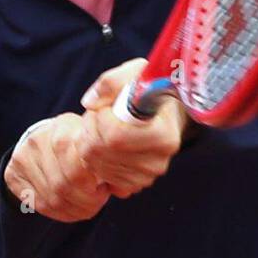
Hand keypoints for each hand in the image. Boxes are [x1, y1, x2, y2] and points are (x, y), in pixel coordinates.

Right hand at [3, 113, 114, 221]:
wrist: (41, 136)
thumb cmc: (76, 140)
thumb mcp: (93, 140)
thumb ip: (106, 160)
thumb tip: (122, 189)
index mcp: (62, 131)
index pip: (78, 172)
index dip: (94, 188)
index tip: (104, 188)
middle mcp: (38, 144)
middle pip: (64, 188)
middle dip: (87, 201)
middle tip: (98, 199)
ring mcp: (23, 160)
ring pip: (53, 200)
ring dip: (76, 209)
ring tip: (88, 204)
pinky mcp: (13, 175)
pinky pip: (40, 205)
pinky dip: (62, 213)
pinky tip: (73, 208)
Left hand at [78, 58, 190, 196]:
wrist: (167, 111)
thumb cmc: (153, 90)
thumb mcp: (137, 73)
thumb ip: (112, 81)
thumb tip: (90, 103)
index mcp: (164, 135)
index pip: (115, 136)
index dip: (100, 118)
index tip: (105, 106)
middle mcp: (158, 161)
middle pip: (101, 151)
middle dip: (90, 129)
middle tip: (97, 115)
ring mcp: (148, 175)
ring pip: (96, 164)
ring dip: (89, 143)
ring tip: (102, 127)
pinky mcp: (136, 184)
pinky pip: (102, 176)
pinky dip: (96, 161)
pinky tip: (106, 146)